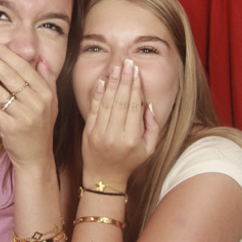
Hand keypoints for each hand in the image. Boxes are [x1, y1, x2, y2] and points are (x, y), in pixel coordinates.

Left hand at [0, 41, 57, 170]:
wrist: (36, 157)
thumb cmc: (41, 128)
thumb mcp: (52, 103)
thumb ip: (48, 80)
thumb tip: (41, 59)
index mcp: (46, 94)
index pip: (24, 67)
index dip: (6, 54)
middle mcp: (37, 103)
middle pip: (10, 75)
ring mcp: (24, 116)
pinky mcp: (10, 128)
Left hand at [81, 59, 159, 187]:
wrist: (103, 178)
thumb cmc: (129, 162)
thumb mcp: (149, 149)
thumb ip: (153, 126)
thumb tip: (148, 104)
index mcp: (132, 139)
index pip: (134, 107)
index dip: (135, 88)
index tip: (136, 72)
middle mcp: (115, 135)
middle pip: (121, 101)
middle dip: (125, 80)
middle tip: (128, 63)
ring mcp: (100, 134)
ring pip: (107, 103)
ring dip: (112, 83)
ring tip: (117, 68)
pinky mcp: (88, 132)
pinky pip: (94, 109)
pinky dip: (98, 94)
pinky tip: (103, 81)